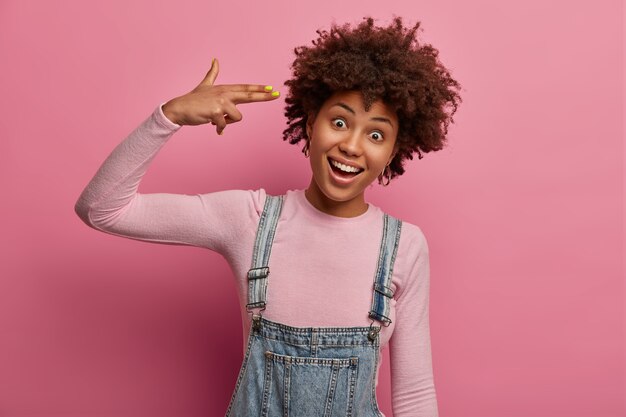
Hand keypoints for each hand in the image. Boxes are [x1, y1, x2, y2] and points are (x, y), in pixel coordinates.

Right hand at [162, 58, 279, 133]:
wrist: (179, 108)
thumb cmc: (194, 99)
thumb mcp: (205, 85)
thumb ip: (212, 73)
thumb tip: (215, 59)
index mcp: (224, 89)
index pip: (245, 88)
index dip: (259, 89)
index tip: (271, 88)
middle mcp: (224, 93)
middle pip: (248, 95)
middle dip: (264, 96)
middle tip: (277, 95)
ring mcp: (221, 102)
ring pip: (237, 117)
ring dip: (227, 122)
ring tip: (215, 119)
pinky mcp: (216, 112)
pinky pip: (224, 125)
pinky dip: (219, 128)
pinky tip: (211, 125)